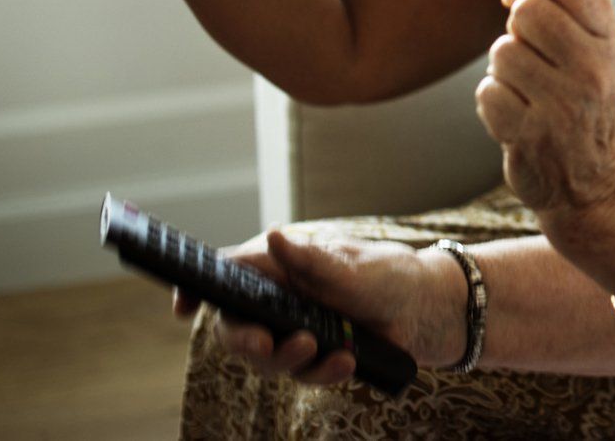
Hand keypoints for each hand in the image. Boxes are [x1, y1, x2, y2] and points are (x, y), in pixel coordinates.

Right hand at [173, 229, 467, 381]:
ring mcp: (298, 330)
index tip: (182, 306)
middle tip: (262, 343)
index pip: (228, 274)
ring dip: (288, 359)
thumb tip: (272, 239)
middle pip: (237, 326)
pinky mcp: (318, 357)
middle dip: (243, 340)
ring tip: (321, 348)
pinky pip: (304, 374)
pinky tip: (346, 362)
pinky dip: (322, 371)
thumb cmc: (390, 275)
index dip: (196, 288)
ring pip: (267, 357)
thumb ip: (312, 261)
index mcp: (282, 267)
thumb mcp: (353, 266)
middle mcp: (283, 300)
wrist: (431, 310)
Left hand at [475, 0, 614, 272]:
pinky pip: (486, 92)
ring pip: (502, 52)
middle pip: (527, 10)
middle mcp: (594, 71)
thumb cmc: (590, 102)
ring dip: (505, 71)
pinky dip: (494, 104)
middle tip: (534, 58)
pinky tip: (519, 117)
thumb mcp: (603, 52)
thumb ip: (571, 11)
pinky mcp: (529, 136)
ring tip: (530, 92)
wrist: (597, 184)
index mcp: (612, 43)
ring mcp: (562, 105)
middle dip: (518, 30)